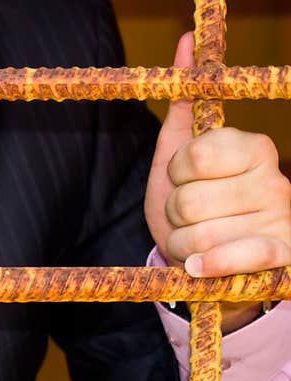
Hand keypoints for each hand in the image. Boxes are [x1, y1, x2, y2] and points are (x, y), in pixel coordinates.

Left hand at [144, 33, 290, 332]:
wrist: (207, 258)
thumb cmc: (190, 202)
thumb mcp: (178, 153)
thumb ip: (184, 104)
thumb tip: (185, 41)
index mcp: (252, 147)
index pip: (192, 157)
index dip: (174, 175)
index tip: (182, 179)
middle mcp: (274, 179)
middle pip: (188, 201)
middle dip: (174, 215)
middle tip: (188, 217)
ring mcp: (279, 218)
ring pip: (198, 236)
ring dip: (182, 245)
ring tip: (194, 242)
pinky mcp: (280, 255)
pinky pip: (238, 257)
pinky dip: (209, 264)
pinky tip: (199, 266)